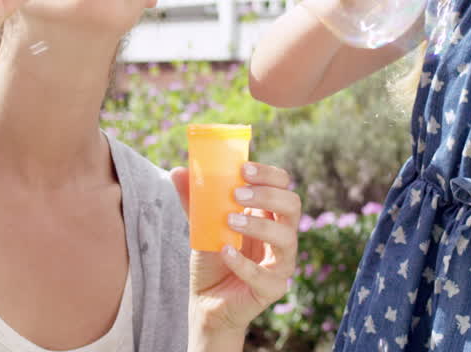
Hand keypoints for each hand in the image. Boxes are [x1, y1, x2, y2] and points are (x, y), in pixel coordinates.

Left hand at [170, 162, 301, 344]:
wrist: (205, 301)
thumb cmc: (212, 258)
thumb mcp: (202, 225)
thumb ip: (195, 200)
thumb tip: (178, 170)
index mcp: (269, 214)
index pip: (283, 185)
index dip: (268, 175)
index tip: (243, 169)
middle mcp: (282, 235)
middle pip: (292, 205)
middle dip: (267, 195)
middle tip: (237, 193)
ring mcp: (281, 263)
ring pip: (286, 238)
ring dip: (258, 225)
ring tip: (229, 220)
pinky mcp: (273, 289)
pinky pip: (265, 275)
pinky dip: (244, 263)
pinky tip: (225, 252)